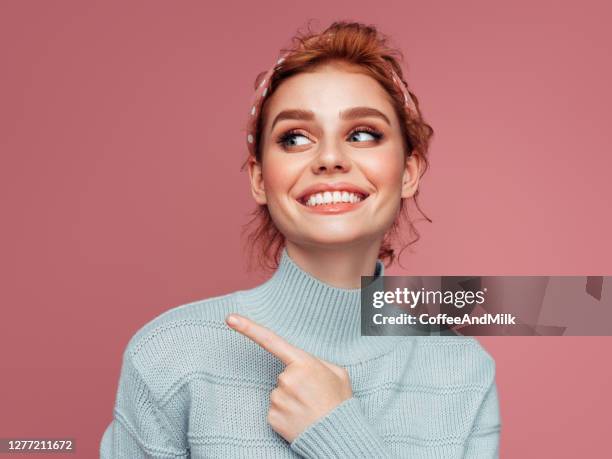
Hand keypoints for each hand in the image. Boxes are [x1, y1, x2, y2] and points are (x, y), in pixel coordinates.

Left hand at [225, 313, 352, 442]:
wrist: (338, 435)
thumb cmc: (340, 402)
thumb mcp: (338, 373)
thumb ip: (319, 362)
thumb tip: (304, 364)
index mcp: (303, 363)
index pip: (270, 340)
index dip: (248, 328)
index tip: (230, 318)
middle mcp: (287, 379)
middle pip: (283, 376)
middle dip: (296, 384)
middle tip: (313, 396)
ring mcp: (278, 398)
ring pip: (278, 394)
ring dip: (291, 400)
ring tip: (309, 409)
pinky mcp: (272, 417)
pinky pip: (275, 410)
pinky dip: (286, 415)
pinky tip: (299, 419)